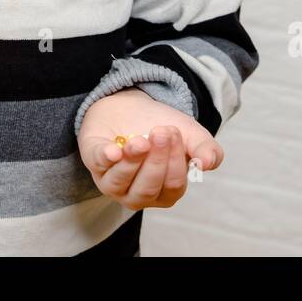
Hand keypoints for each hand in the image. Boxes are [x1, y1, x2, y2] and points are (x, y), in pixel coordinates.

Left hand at [76, 87, 223, 209]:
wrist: (130, 107)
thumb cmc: (161, 129)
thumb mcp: (189, 135)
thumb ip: (206, 149)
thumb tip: (208, 163)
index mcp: (163, 192)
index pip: (172, 186)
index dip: (176, 161)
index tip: (176, 133)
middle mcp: (136, 193)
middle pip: (147, 187)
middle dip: (156, 160)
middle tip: (161, 132)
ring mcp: (112, 180)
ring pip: (120, 181)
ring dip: (132, 160)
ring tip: (141, 140)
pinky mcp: (93, 159)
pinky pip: (97, 163)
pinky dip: (105, 158)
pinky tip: (114, 151)